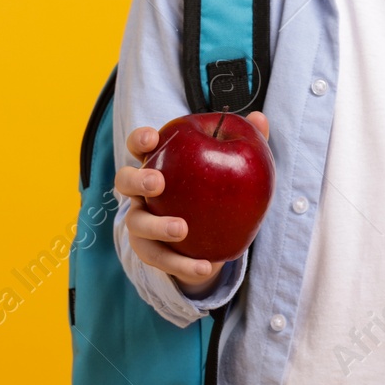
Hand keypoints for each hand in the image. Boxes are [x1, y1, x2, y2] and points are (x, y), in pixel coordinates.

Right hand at [115, 111, 270, 296]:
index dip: (140, 139)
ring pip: (137, 223)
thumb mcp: (231, 165)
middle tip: (158, 184)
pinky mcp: (152, 252)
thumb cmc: (215, 189)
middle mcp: (142, 192)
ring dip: (158, 226)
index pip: (140, 146)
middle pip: (125, 180)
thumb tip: (260, 118)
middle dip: (138, 180)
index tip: (152, 139)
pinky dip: (182, 265)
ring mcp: (143, 222)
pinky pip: (163, 260)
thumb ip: (246, 141)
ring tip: (182, 229)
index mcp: (159, 163)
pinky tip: (205, 266)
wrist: (209, 237)